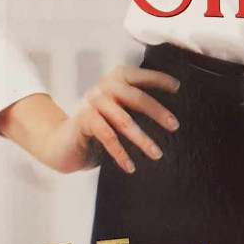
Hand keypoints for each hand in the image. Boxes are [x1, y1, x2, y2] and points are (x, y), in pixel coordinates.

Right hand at [0, 67, 179, 175]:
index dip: (159, 80)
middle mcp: (104, 87)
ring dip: (142, 139)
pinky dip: (121, 153)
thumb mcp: (119, 113)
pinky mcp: (84, 120)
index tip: (178, 88)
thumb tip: (170, 117)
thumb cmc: (99, 128)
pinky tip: (130, 166)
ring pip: (123, 120)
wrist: (64, 143)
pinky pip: (108, 136)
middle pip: (136, 97)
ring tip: (156, 154)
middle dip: (157, 112)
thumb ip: (136, 107)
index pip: (140, 76)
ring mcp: (93, 102)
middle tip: (175, 126)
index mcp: (115, 79)